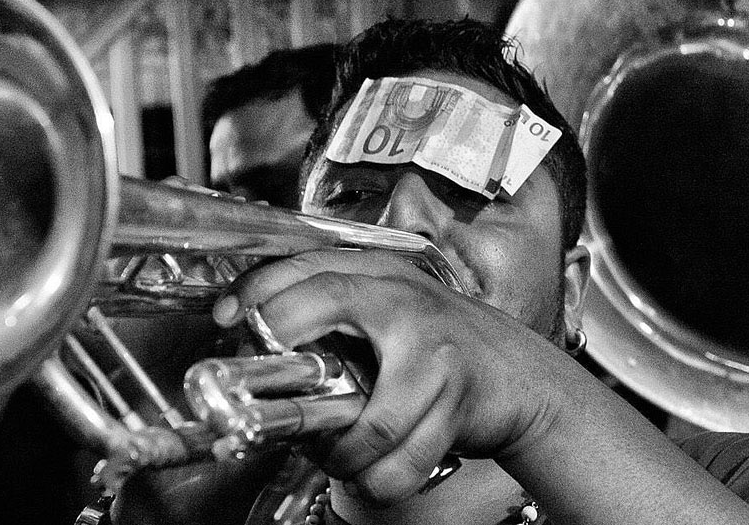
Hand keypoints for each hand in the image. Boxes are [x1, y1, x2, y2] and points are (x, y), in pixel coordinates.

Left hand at [213, 249, 584, 503]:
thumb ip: (331, 313)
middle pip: (326, 310)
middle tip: (284, 404)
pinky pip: (398, 463)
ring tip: (340, 456)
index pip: (306, 267)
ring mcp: (434, 353)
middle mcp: (406, 303)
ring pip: (364, 424)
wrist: (521, 377)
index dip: (258, 291)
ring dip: (342, 456)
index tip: (228, 320)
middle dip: (290, 362)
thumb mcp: (389, 312)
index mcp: (381, 276)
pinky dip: (378, 481)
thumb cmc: (442, 346)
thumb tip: (251, 345)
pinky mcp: (456, 400)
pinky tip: (376, 469)